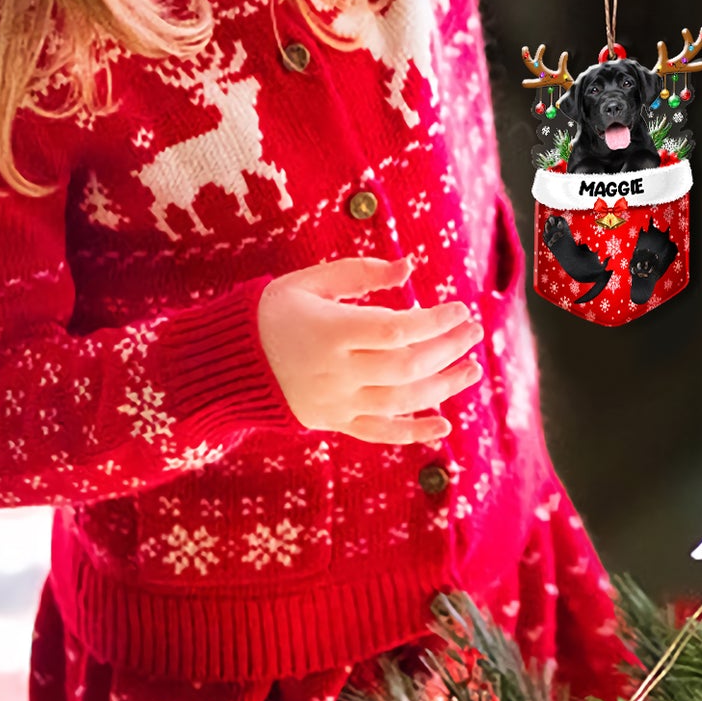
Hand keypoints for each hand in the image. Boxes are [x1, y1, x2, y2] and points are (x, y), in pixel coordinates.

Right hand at [257, 255, 484, 443]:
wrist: (227, 362)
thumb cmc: (273, 311)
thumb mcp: (310, 281)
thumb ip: (361, 273)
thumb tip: (409, 268)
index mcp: (331, 331)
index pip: (397, 330)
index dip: (434, 321)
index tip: (460, 308)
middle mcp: (337, 372)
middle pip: (406, 366)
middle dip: (447, 349)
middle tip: (474, 332)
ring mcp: (336, 402)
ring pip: (401, 400)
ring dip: (443, 386)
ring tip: (472, 369)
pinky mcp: (334, 422)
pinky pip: (379, 432)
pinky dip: (413, 432)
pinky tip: (444, 425)